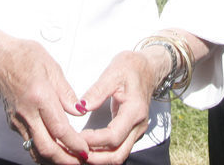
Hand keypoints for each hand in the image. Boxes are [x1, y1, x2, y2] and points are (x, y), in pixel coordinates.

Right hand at [0, 33, 90, 164]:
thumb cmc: (23, 56)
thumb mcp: (52, 67)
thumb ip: (66, 92)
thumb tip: (78, 110)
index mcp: (39, 97)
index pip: (59, 129)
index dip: (74, 143)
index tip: (85, 150)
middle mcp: (27, 113)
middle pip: (46, 148)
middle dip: (65, 159)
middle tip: (80, 161)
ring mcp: (18, 121)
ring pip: (35, 150)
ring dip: (53, 159)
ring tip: (69, 160)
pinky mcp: (13, 123)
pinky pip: (29, 143)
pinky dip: (42, 151)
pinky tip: (54, 150)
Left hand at [77, 49, 165, 163]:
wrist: (148, 68)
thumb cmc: (131, 67)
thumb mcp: (113, 72)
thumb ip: (98, 90)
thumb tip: (81, 107)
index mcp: (134, 110)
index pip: (113, 136)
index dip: (94, 141)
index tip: (77, 137)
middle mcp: (138, 125)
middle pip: (117, 154)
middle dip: (96, 158)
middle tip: (75, 151)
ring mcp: (136, 130)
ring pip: (119, 155)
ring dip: (99, 158)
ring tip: (79, 152)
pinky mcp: (132, 131)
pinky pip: (119, 148)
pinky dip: (103, 152)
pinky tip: (89, 147)